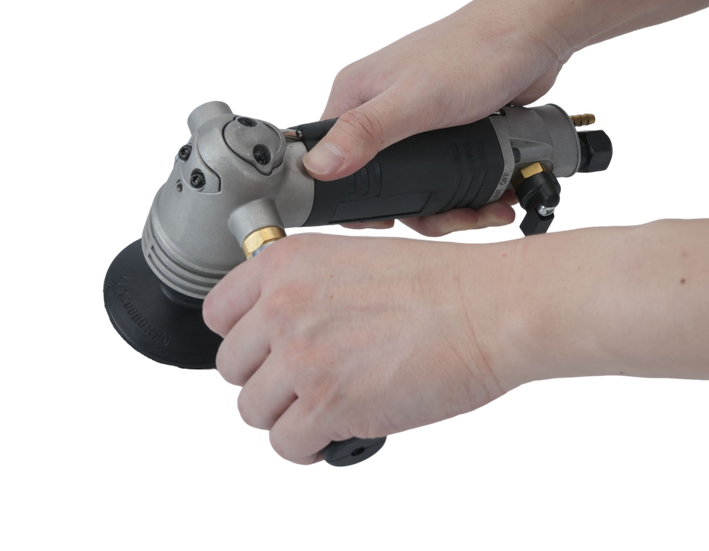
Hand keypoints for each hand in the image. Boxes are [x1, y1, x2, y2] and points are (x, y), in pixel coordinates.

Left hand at [204, 231, 524, 466]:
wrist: (491, 310)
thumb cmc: (446, 285)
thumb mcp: (358, 257)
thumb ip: (310, 287)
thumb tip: (288, 327)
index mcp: (288, 263)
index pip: (218, 313)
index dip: (244, 340)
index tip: (263, 352)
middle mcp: (284, 308)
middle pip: (232, 369)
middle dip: (266, 383)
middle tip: (302, 388)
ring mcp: (301, 359)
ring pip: (252, 412)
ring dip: (285, 418)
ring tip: (320, 415)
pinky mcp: (327, 406)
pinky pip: (285, 447)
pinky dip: (307, 450)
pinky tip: (333, 437)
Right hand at [303, 0, 577, 237]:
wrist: (534, 31)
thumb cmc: (474, 51)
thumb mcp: (415, 98)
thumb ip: (366, 131)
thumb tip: (316, 165)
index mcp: (354, 96)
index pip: (331, 162)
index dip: (356, 201)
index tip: (391, 222)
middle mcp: (380, 108)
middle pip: (384, 183)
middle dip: (422, 212)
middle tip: (453, 220)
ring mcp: (416, 121)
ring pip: (422, 184)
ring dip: (454, 207)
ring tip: (487, 210)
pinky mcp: (449, 130)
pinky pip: (451, 173)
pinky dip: (473, 192)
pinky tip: (497, 197)